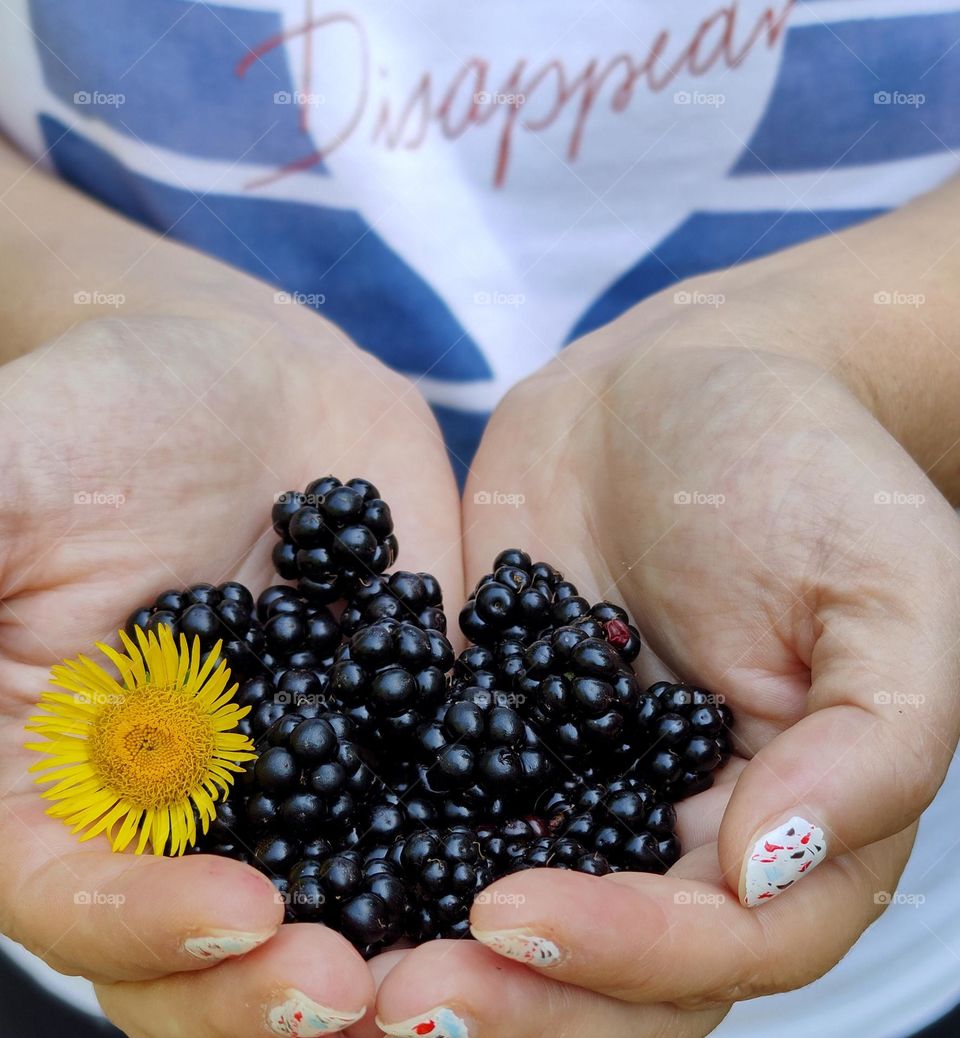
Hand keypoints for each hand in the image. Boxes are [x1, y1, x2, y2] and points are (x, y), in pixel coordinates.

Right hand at [0, 305, 462, 1036]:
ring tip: (464, 966)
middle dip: (273, 990)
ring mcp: (304, 784)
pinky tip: (547, 868)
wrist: (242, 373)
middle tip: (358, 993)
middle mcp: (180, 809)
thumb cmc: (105, 406)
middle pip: (205, 947)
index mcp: (57, 775)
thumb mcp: (3, 474)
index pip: (69, 892)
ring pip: (333, 908)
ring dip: (390, 956)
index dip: (139, 924)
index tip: (245, 916)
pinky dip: (485, 852)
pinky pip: (445, 812)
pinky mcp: (404, 737)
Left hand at [374, 297, 959, 1036]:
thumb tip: (764, 870)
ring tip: (329, 957)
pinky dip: (372, 844)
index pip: (720, 944)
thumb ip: (875, 744)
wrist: (677, 378)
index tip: (511, 913)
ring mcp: (571, 782)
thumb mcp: (887, 589)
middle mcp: (673, 824)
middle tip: (396, 994)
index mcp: (789, 819)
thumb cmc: (802, 465)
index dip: (623, 954)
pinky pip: (429, 802)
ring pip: (508, 912)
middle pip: (605, 968)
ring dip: (426, 948)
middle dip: (510, 994)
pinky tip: (303, 857)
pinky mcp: (486, 724)